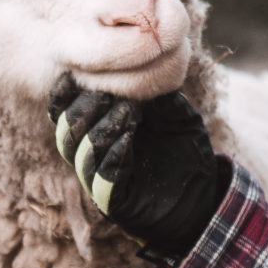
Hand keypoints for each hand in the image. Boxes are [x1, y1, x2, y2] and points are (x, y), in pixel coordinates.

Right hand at [48, 74, 223, 258]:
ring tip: (128, 112)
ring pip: (79, 153)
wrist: (204, 195)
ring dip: (100, 129)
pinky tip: (128, 139)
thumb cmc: (185, 151)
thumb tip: (141, 66)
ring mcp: (101, 179)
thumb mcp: (175, 114)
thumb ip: (156, 93)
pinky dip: (112, 155)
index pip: (64, 111)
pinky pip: (101, 178)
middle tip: (110, 94)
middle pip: (66, 130)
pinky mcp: (114, 200)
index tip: (73, 75)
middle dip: (84, 108)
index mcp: (98, 128)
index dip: (63, 94)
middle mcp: (92, 154)